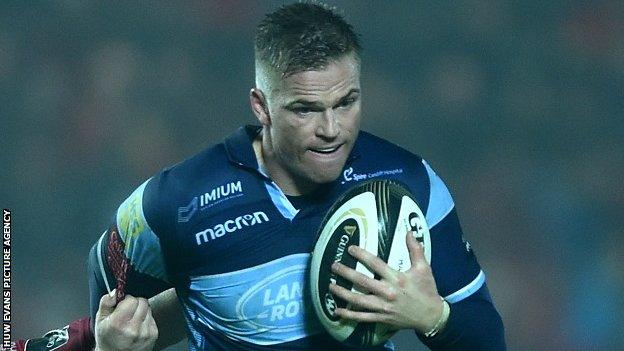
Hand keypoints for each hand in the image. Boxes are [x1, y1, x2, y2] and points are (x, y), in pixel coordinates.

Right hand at [95, 290, 157, 350]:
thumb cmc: (107, 337)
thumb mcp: (100, 320)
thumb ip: (106, 302)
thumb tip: (116, 291)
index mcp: (118, 323)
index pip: (132, 299)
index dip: (127, 300)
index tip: (122, 305)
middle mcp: (133, 329)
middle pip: (143, 302)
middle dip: (135, 303)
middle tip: (127, 312)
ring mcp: (145, 332)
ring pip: (149, 308)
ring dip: (141, 311)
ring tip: (132, 320)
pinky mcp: (153, 335)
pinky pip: (153, 317)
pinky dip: (146, 319)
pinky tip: (138, 326)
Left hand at [329, 232, 443, 333]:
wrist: (431, 316)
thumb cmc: (426, 290)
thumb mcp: (424, 268)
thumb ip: (416, 250)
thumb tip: (409, 232)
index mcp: (397, 278)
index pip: (375, 264)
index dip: (361, 255)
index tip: (350, 248)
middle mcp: (387, 292)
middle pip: (362, 281)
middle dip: (345, 273)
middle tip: (334, 265)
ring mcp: (383, 307)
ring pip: (358, 300)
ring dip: (342, 293)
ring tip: (330, 285)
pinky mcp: (381, 318)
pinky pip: (362, 317)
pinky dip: (349, 315)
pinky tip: (337, 311)